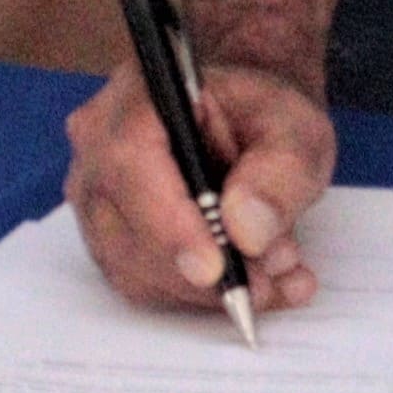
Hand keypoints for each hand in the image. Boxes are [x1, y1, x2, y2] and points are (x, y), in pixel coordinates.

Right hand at [63, 55, 337, 315]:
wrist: (246, 120)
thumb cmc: (261, 113)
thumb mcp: (294, 127)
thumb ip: (281, 171)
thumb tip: (247, 230)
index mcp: (138, 96)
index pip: (130, 163)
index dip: (169, 223)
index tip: (216, 268)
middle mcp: (98, 149)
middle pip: (128, 229)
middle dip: (203, 271)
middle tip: (273, 277)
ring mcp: (97, 200)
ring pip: (137, 269)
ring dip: (210, 290)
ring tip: (278, 279)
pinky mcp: (110, 240)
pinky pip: (144, 284)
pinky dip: (201, 295)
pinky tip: (256, 283)